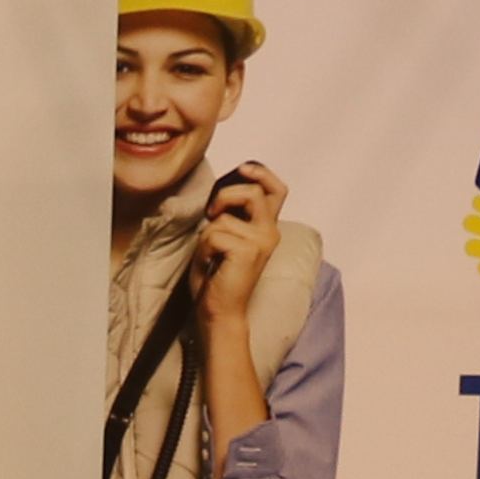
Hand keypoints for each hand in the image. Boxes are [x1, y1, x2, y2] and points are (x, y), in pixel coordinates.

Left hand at [193, 160, 286, 315]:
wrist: (220, 310)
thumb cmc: (217, 276)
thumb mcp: (226, 238)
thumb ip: (230, 215)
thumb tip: (221, 192)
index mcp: (266, 227)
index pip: (276, 190)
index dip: (261, 173)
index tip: (243, 168)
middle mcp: (269, 232)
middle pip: (253, 191)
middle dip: (224, 194)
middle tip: (211, 212)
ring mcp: (260, 242)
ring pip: (223, 218)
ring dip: (206, 235)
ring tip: (211, 254)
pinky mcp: (247, 251)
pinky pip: (213, 235)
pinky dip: (203, 250)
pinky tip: (210, 265)